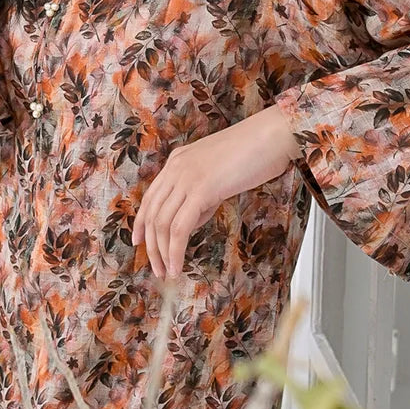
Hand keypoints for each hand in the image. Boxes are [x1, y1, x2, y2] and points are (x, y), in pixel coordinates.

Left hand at [131, 103, 300, 280]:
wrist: (270, 136)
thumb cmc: (253, 152)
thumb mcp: (217, 172)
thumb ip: (201, 192)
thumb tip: (192, 219)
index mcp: (178, 160)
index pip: (150, 197)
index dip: (141, 222)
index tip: (139, 243)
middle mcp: (176, 167)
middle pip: (152, 213)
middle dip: (151, 246)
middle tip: (158, 268)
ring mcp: (186, 177)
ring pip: (162, 223)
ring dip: (162, 253)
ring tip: (169, 272)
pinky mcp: (201, 190)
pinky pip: (179, 228)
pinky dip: (175, 251)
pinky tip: (179, 265)